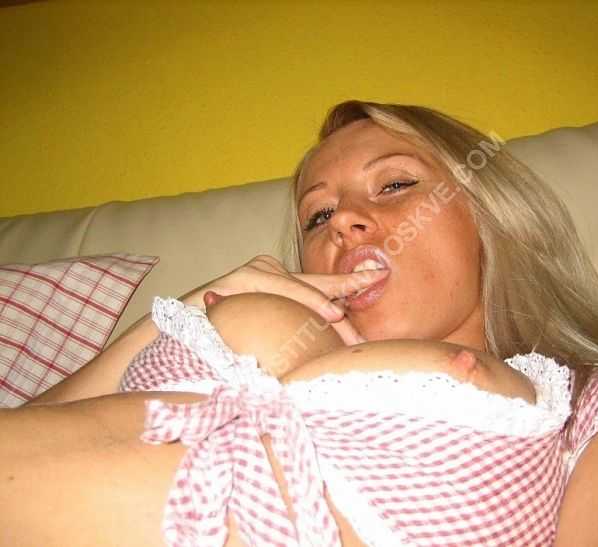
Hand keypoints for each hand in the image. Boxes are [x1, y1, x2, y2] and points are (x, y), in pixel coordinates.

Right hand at [184, 255, 388, 345]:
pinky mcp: (235, 280)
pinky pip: (273, 290)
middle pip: (316, 285)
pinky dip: (299, 301)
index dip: (351, 284)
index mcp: (279, 285)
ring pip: (296, 289)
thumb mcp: (265, 336)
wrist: (172, 336)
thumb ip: (292, 335)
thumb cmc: (222, 339)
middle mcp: (268, 273)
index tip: (380, 277)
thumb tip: (330, 352)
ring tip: (343, 316)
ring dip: (323, 303)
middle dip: (348, 289)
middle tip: (376, 284)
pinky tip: (321, 312)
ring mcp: (252, 274)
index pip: (321, 287)